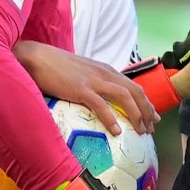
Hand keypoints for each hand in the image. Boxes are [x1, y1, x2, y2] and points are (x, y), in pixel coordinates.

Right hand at [16, 41, 157, 134]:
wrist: (37, 57)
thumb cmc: (56, 67)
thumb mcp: (82, 73)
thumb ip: (94, 83)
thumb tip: (100, 100)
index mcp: (106, 70)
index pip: (133, 86)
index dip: (146, 102)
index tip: (152, 117)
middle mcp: (105, 74)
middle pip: (135, 91)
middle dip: (147, 110)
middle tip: (151, 128)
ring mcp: (93, 81)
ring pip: (125, 97)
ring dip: (136, 114)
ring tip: (140, 131)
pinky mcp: (80, 89)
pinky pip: (100, 105)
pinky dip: (111, 119)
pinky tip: (116, 132)